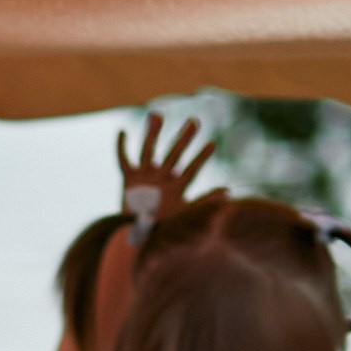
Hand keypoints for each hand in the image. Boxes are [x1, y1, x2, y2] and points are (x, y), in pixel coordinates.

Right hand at [115, 109, 215, 229]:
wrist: (138, 235)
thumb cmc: (163, 226)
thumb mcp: (185, 212)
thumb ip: (205, 201)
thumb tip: (229, 191)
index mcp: (176, 186)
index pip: (192, 169)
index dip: (201, 157)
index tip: (212, 144)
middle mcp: (162, 177)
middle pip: (174, 154)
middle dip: (184, 138)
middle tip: (195, 122)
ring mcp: (146, 176)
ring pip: (149, 150)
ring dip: (153, 133)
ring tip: (157, 115)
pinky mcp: (129, 178)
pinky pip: (124, 160)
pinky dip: (121, 147)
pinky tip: (122, 132)